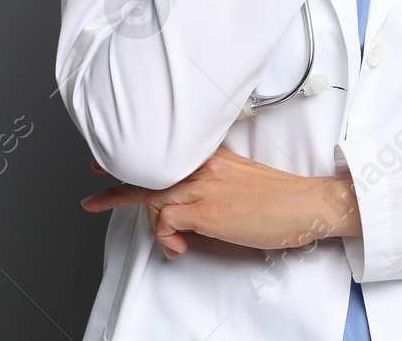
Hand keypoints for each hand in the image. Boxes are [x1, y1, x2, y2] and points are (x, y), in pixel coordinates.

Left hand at [79, 147, 359, 259]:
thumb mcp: (241, 178)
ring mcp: (202, 186)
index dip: (136, 160)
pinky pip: (164, 222)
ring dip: (151, 225)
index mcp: (211, 155)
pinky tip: (178, 246)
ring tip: (168, 243)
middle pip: (148, 173)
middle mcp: (202, 166)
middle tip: (94, 195)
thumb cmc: (282, 197)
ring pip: (151, 198)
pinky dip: (165, 238)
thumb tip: (188, 203)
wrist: (307, 205)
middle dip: (116, 186)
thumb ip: (211, 182)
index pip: (165, 154)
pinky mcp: (205, 210)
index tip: (116, 161)